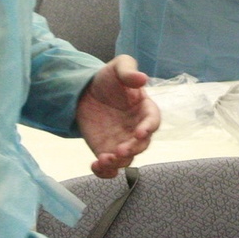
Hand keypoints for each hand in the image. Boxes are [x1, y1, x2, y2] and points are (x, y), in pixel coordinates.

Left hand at [76, 55, 159, 177]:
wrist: (85, 90)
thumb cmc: (108, 77)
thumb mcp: (118, 66)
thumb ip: (129, 71)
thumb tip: (142, 78)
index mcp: (144, 109)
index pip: (153, 120)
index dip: (149, 127)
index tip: (140, 131)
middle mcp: (136, 128)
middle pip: (142, 144)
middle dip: (133, 149)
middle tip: (120, 150)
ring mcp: (122, 141)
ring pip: (127, 159)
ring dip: (119, 163)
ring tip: (104, 159)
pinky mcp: (106, 150)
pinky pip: (110, 167)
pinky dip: (105, 171)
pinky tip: (96, 165)